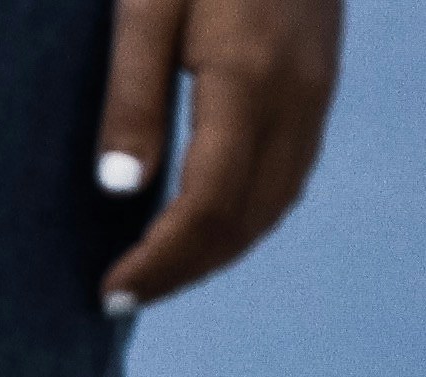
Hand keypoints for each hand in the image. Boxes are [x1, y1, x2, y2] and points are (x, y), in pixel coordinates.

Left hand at [98, 0, 342, 309]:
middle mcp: (297, 94)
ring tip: (155, 275)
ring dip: (217, 250)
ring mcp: (317, 87)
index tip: (107, 294)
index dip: (159, 262)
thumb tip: (118, 192)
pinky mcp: (318, 77)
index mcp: (250, 81)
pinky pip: (291, 169)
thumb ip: (132, 99)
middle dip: (184, 270)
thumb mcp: (142, 10)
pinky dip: (247, 213)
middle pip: (247, 217)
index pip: (207, 206)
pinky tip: (203, 224)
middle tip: (119, 300)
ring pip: (277, 200)